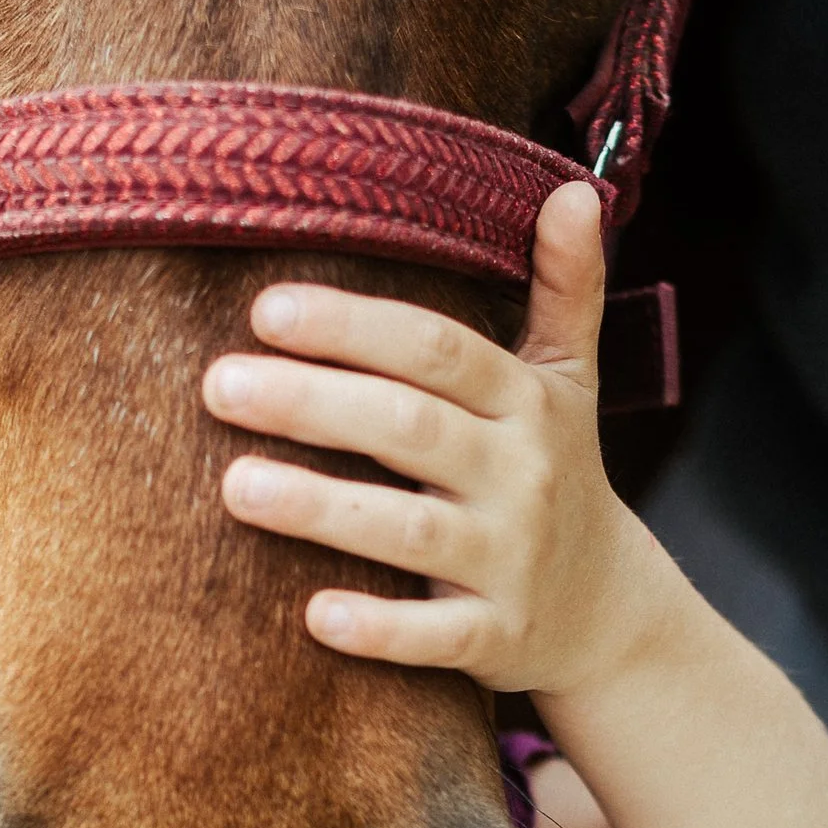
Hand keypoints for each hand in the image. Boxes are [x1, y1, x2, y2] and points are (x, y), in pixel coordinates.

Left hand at [205, 182, 671, 704]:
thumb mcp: (568, 382)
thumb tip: (569, 189)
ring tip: (232, 484)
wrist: (609, 614)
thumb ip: (563, 288)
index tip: (267, 309)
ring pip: (413, 530)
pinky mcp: (496, 638)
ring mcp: (510, 560)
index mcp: (526, 402)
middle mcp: (522, 475)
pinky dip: (380, 628)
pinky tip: (314, 615)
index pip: (436, 351)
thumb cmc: (556, 476)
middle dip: (314, 403)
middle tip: (218, 383)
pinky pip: (436, 637)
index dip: (355, 328)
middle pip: (411, 428)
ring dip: (323, 507)